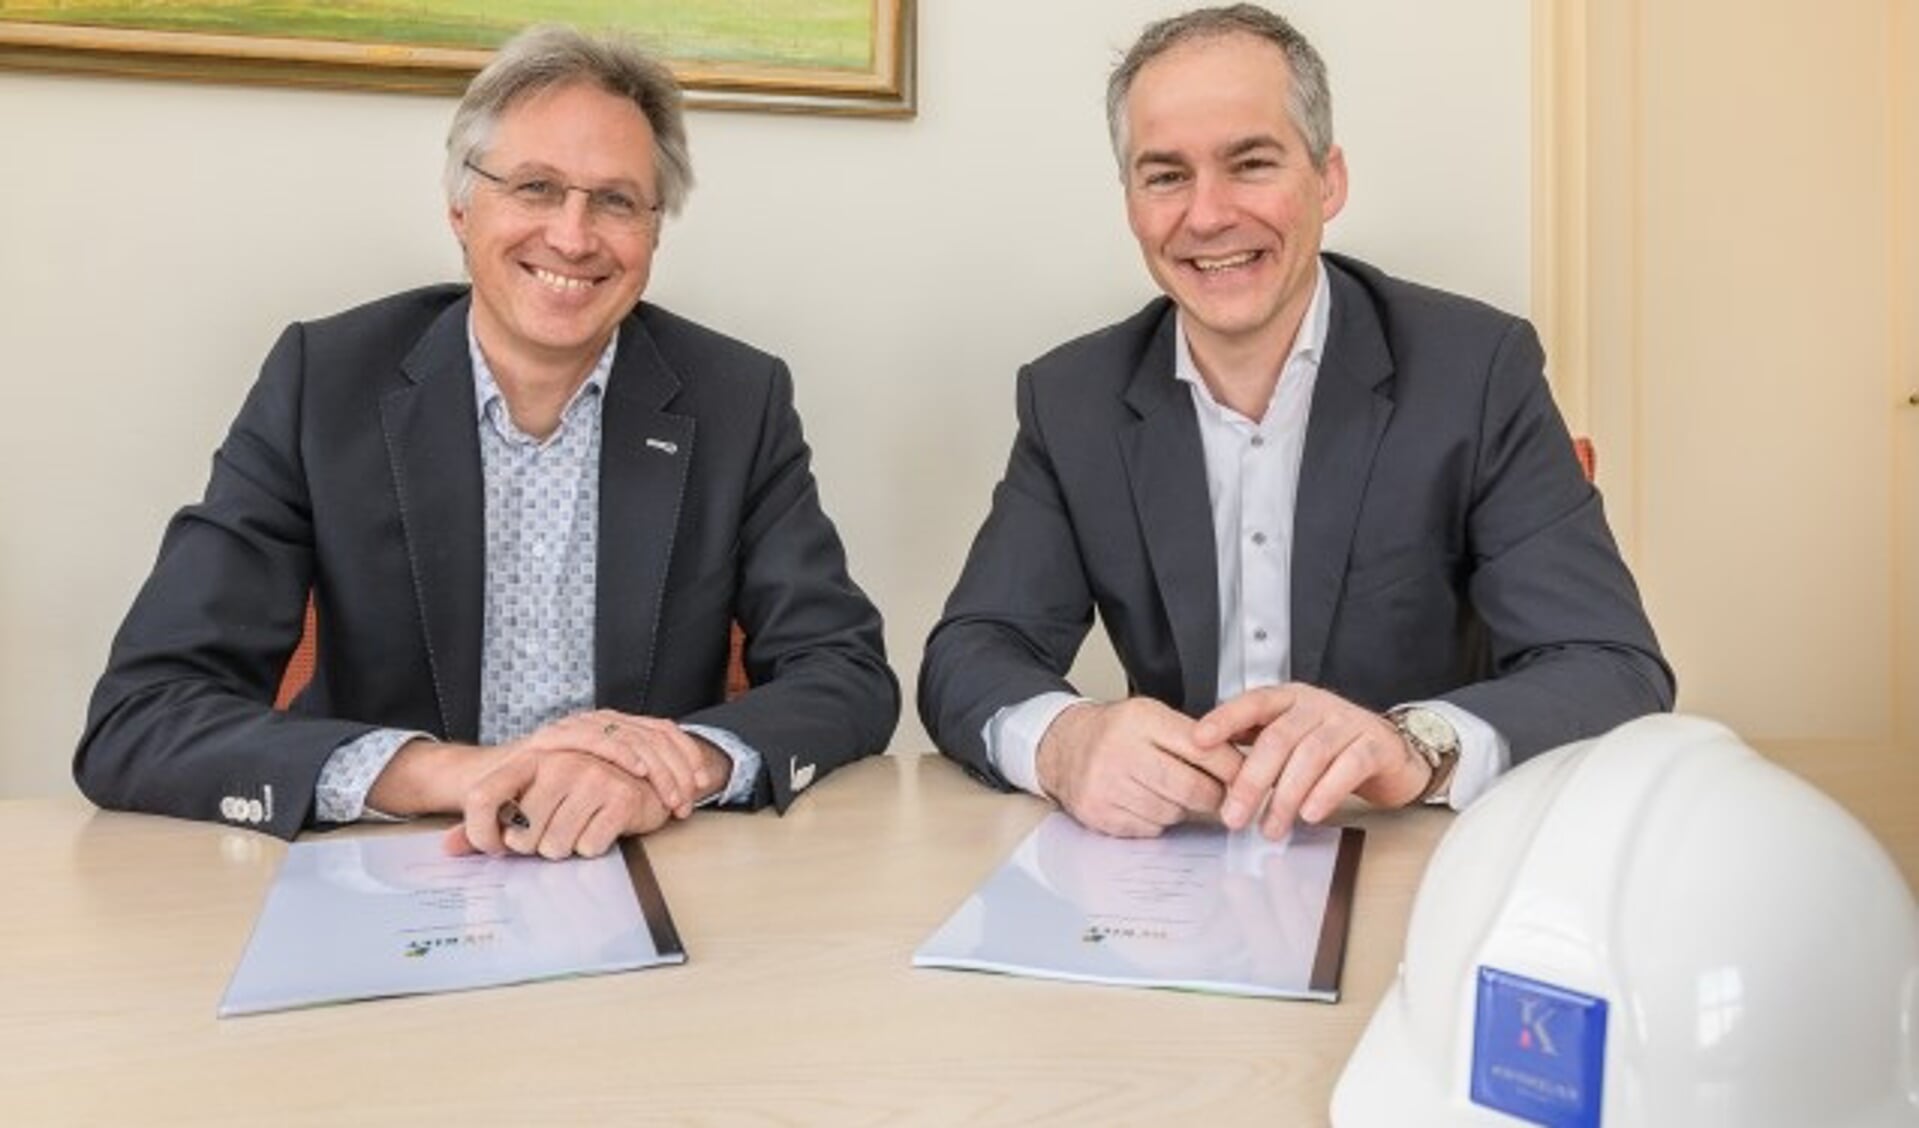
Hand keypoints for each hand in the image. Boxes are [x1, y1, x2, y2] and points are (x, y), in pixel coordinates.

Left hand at [444, 746, 672, 858]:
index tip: (495, 845)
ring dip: (564, 848)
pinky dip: (591, 846)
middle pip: (520, 837)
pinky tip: (599, 827)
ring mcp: (593, 779)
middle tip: (550, 830)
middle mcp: (560, 764)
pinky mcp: (621, 800)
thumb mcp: (530, 795)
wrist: (639, 775)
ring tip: (577, 827)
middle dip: (533, 847)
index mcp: (531, 758)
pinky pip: (588, 847)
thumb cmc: (577, 790)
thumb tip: (449, 848)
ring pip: (555, 847)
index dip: (481, 833)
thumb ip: (487, 821)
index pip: (481, 798)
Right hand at [516, 710, 730, 817]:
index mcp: (612, 729)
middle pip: (653, 734)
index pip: (662, 731)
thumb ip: (626, 784)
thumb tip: (678, 794)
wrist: (486, 787)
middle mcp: (597, 722)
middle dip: (677, 769)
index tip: (702, 782)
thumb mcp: (594, 788)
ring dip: (657, 767)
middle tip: (686, 801)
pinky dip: (621, 750)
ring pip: (632, 736)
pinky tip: (638, 769)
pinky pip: (596, 738)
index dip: (686, 755)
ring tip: (671, 795)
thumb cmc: (543, 796)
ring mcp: (576, 727)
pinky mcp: (554, 737)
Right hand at [1035, 697, 1244, 837]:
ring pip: (1172, 813)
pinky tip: (1146, 802)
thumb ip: (1194, 738)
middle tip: (1219, 795)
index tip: (1245, 777)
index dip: (1231, 768)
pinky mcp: (1100, 814)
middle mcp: (1121, 752)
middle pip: (1191, 788)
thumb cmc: (1114, 733)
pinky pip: (1149, 829)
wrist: (1062, 747)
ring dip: (1182, 808)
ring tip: (1171, 792)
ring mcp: (1108, 786)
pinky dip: (1156, 820)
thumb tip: (1244, 766)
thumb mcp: (1152, 717)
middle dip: (1213, 796)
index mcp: (1141, 720)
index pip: (1203, 749)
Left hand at [1194, 684, 1428, 839]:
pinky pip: (1348, 767)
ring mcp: (1348, 722)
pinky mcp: (1375, 745)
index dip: (1224, 720)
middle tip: (1235, 816)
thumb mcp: (1291, 739)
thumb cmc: (1333, 748)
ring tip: (1271, 827)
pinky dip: (1326, 792)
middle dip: (1252, 781)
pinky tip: (1309, 814)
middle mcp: (1317, 705)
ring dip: (1285, 796)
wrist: (1392, 754)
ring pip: (1310, 755)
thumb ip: (1255, 746)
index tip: (1198, 742)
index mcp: (1290, 700)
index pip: (1252, 703)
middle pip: (1278, 738)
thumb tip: (1210, 765)